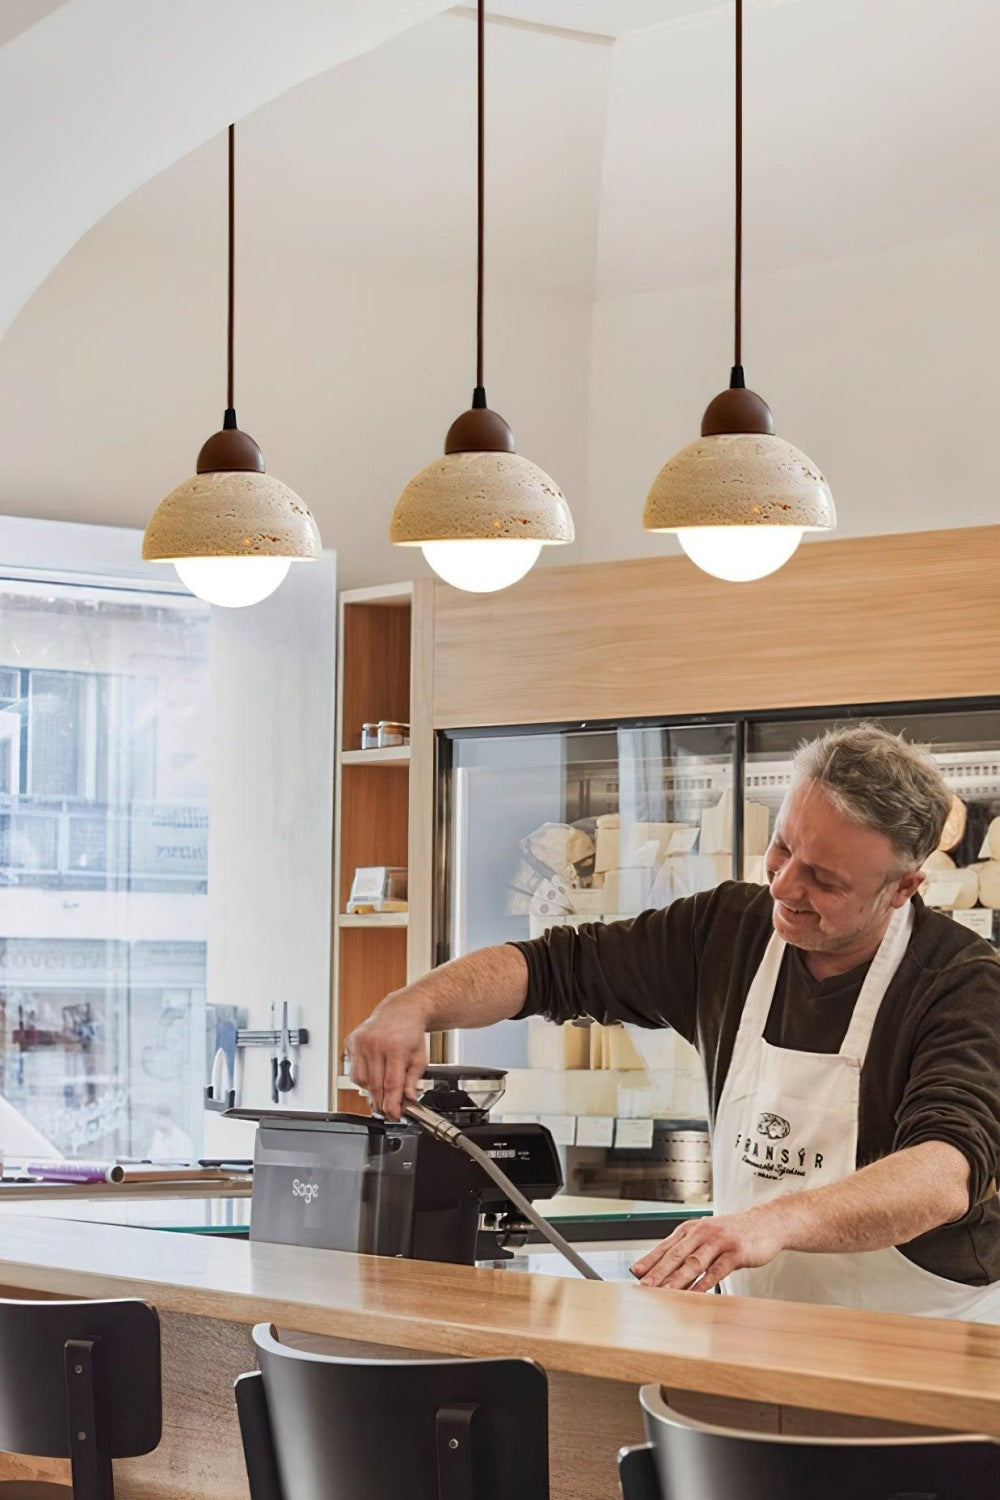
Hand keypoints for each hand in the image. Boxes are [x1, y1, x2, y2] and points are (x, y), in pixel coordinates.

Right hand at [345, 994, 428, 1119]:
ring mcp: (361, 1041)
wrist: (401, 1010)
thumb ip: (413, 1081)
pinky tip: (373, 1071)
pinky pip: (353, 1070)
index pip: (391, 1084)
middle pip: (375, 1085)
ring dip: (371, 1089)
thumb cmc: (411, 1033)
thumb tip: (407, 1101)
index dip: (392, 1104)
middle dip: (382, 1101)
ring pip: (360, 1080)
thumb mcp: (420, 1058)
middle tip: (388, 1108)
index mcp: (396, 1046)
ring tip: (382, 1086)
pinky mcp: (351, 1041)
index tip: (394, 1115)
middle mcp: (375, 1043)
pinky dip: (362, 1077)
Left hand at [629, 1207, 786, 1291]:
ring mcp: (719, 1241)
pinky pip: (718, 1269)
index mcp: (692, 1229)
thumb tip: (661, 1268)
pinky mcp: (736, 1252)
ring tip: (664, 1291)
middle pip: (676, 1254)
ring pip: (694, 1261)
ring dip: (677, 1278)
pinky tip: (695, 1292)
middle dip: (658, 1271)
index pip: (666, 1246)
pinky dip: (705, 1282)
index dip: (650, 1260)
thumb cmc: (734, 1233)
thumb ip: (686, 1250)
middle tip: (644, 1286)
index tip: (635, 1274)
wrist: (767, 1222)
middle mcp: (702, 1232)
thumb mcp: (707, 1236)